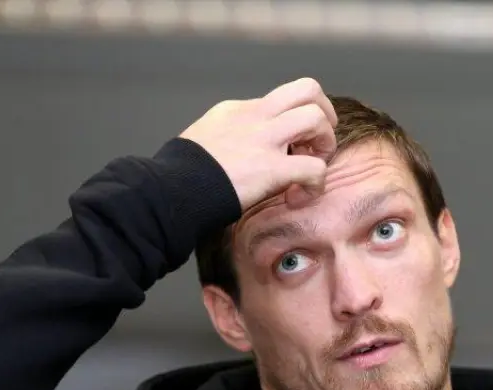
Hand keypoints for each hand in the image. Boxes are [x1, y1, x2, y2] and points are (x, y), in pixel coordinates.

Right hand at [179, 77, 337, 210]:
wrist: (168, 192)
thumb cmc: (181, 176)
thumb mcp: (204, 139)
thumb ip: (228, 137)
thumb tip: (240, 152)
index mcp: (238, 111)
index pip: (282, 101)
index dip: (295, 123)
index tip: (290, 149)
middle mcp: (254, 117)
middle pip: (308, 90)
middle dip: (324, 117)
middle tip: (316, 146)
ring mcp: (263, 140)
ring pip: (316, 118)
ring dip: (325, 145)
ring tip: (312, 168)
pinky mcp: (270, 168)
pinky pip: (314, 168)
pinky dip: (316, 184)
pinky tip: (299, 197)